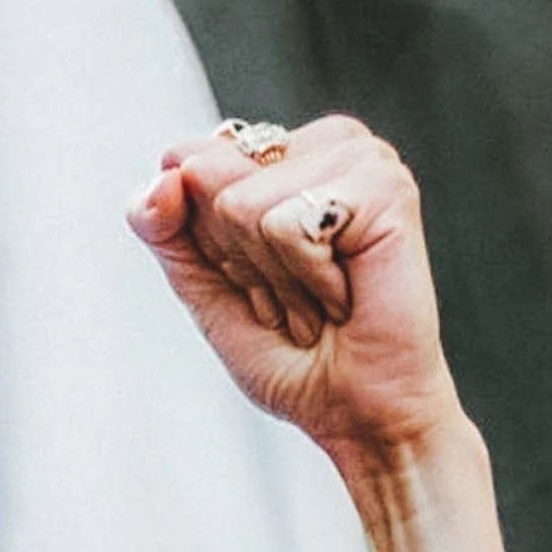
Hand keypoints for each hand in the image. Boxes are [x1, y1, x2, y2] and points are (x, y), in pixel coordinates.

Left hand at [127, 115, 454, 458]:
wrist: (353, 410)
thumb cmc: (288, 353)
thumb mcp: (204, 286)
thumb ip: (165, 227)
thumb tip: (167, 167)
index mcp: (286, 153)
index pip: (188, 166)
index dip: (209, 248)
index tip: (258, 284)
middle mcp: (326, 142)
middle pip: (212, 183)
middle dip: (239, 263)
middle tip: (293, 299)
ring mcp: (362, 157)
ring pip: (244, 204)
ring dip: (273, 278)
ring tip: (320, 300)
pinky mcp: (385, 186)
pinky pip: (289, 225)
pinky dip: (305, 281)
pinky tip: (344, 297)